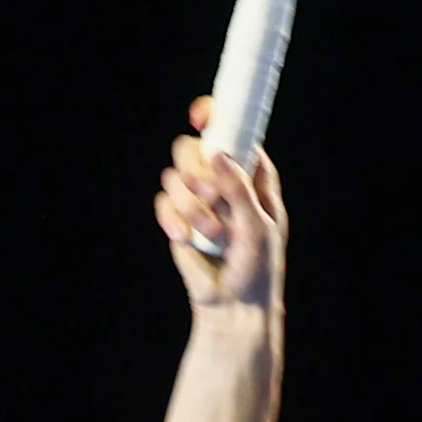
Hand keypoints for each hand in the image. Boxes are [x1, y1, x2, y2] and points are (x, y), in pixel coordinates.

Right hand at [155, 94, 287, 310]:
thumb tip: (218, 154)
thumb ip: (239, 190)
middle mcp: (223, 180)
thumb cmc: (258, 265)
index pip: (233, 133)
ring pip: (175, 176)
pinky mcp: (178, 216)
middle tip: (209, 195)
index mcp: (252, 175)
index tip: (201, 120)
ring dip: (192, 208)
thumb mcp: (257, 227)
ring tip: (213, 237)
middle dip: (196, 171)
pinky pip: (164, 202)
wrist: (234, 304)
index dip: (215, 118)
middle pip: (193, 149)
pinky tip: (187, 239)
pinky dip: (174, 220)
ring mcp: (198, 197)